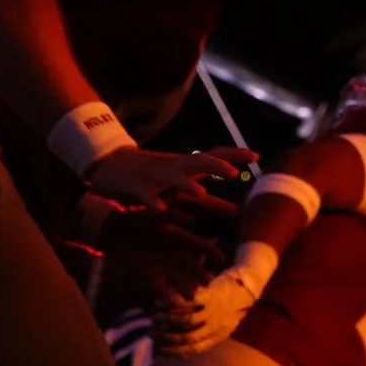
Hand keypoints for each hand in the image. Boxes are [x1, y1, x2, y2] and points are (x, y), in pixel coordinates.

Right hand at [87, 145, 255, 211]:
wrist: (109, 164)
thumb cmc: (152, 178)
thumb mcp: (182, 188)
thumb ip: (209, 201)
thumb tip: (238, 211)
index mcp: (184, 166)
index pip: (213, 155)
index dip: (234, 154)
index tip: (256, 155)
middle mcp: (172, 166)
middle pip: (196, 161)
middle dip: (216, 165)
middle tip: (233, 173)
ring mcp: (152, 174)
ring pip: (171, 176)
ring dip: (186, 184)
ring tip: (201, 193)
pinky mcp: (133, 185)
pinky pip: (144, 193)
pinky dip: (153, 201)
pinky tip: (161, 209)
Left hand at [97, 206, 227, 298]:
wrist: (111, 231)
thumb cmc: (133, 220)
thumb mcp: (152, 216)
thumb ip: (171, 217)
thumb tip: (193, 219)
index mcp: (178, 239)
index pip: (200, 247)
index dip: (212, 253)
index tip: (222, 260)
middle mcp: (174, 255)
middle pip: (193, 267)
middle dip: (202, 275)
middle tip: (209, 283)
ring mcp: (163, 267)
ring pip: (180, 280)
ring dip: (186, 288)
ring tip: (192, 296)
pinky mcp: (149, 276)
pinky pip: (160, 288)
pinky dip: (165, 295)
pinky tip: (170, 300)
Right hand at [157, 264, 262, 356]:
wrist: (247, 287)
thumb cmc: (229, 308)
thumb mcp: (221, 327)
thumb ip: (202, 338)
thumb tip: (180, 349)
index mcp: (218, 336)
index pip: (193, 349)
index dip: (173, 351)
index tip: (157, 349)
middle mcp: (216, 326)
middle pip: (187, 337)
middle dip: (166, 337)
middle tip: (150, 333)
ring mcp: (214, 311)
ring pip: (186, 320)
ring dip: (167, 320)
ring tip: (154, 317)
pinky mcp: (211, 295)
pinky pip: (188, 302)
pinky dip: (171, 303)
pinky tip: (161, 301)